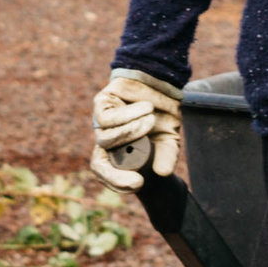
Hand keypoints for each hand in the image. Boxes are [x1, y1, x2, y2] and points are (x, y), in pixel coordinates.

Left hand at [90, 69, 184, 193]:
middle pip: (99, 162)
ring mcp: (102, 122)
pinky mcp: (101, 104)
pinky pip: (107, 118)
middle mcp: (107, 139)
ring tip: (151, 120)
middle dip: (116, 176)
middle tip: (139, 181)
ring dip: (131, 133)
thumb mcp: (169, 138)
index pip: (107, 171)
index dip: (117, 182)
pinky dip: (128, 115)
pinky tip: (146, 108)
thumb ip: (166, 155)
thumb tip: (162, 173)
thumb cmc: (162, 114)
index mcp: (118, 151)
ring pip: (106, 139)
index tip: (139, 184)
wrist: (160, 82)